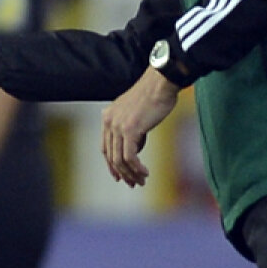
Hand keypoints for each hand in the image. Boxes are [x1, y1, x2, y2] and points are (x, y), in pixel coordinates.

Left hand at [100, 68, 178, 186]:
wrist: (160, 83)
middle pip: (111, 156)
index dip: (111, 165)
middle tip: (134, 184)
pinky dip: (137, 168)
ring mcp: (118, 126)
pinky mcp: (130, 129)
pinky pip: (130, 156)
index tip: (119, 177)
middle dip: (122, 173)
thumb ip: (131, 130)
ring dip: (131, 173)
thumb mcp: (135, 114)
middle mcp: (109, 121)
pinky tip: (145, 173)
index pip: (105, 148)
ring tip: (142, 181)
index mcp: (108, 117)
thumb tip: (134, 150)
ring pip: (120, 159)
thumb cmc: (153, 96)